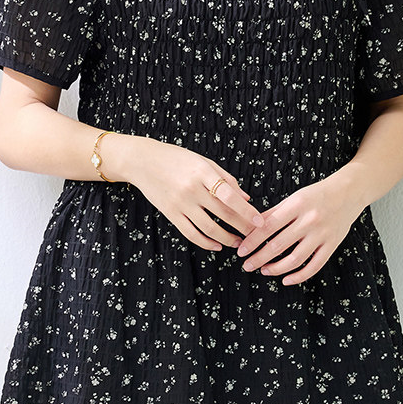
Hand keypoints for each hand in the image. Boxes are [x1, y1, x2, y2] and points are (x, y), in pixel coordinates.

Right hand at [129, 138, 259, 252]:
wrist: (142, 161)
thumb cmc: (176, 158)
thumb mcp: (203, 161)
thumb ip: (225, 179)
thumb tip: (246, 198)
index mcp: (202, 172)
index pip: (229, 195)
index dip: (246, 211)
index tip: (260, 222)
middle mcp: (192, 188)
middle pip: (223, 213)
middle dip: (242, 227)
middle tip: (255, 235)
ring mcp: (180, 203)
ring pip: (209, 228)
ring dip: (227, 238)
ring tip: (238, 242)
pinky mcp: (171, 213)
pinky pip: (191, 234)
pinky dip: (206, 243)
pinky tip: (217, 245)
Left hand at [236, 170, 364, 285]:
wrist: (349, 192)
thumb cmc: (317, 194)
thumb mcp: (294, 198)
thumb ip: (274, 213)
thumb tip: (251, 227)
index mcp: (297, 205)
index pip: (268, 226)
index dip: (253, 241)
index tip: (241, 251)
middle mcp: (309, 220)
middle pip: (279, 245)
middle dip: (259, 258)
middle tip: (247, 265)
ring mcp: (322, 234)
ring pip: (295, 259)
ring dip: (276, 269)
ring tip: (264, 270)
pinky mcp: (332, 245)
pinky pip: (314, 266)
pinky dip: (299, 276)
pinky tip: (286, 279)